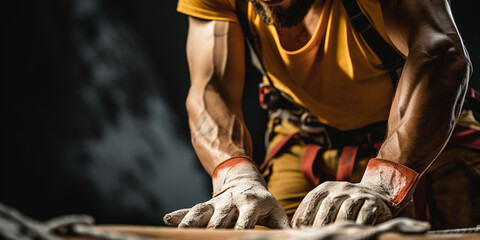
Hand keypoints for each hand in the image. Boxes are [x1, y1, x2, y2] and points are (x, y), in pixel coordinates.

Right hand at [164, 158, 289, 228]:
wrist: (244, 179)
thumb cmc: (263, 201)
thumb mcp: (275, 211)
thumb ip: (282, 226)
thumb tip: (298, 237)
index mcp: (251, 204)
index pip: (244, 223)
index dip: (239, 234)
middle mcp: (231, 202)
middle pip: (220, 221)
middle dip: (215, 234)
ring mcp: (217, 202)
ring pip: (202, 213)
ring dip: (192, 224)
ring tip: (182, 234)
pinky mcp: (206, 204)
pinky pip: (191, 210)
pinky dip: (180, 215)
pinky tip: (168, 220)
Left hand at [292, 181, 391, 226]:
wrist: (377, 197)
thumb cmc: (345, 207)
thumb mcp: (328, 205)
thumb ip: (313, 213)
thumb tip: (295, 227)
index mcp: (326, 188)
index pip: (312, 200)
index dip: (304, 215)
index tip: (298, 229)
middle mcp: (342, 188)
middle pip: (327, 206)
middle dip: (319, 224)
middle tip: (316, 236)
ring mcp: (359, 194)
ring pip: (345, 211)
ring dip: (337, 226)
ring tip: (331, 237)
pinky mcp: (373, 203)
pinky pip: (364, 216)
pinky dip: (357, 226)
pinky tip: (350, 235)